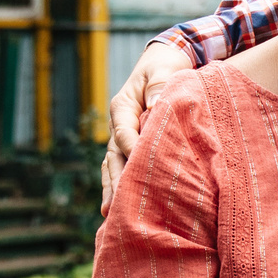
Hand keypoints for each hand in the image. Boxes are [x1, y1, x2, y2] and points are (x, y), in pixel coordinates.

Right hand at [102, 41, 195, 209]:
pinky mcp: (132, 146)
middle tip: (117, 207)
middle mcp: (119, 125)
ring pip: (114, 166)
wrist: (165, 63)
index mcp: (123, 108)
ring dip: (114, 189)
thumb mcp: (163, 70)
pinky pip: (123, 168)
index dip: (132, 152)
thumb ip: (160, 87)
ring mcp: (123, 137)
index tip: (141, 168)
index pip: (124, 134)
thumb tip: (156, 104)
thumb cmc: (165, 66)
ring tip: (111, 215)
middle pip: (115, 157)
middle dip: (116, 182)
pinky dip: (120, 186)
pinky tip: (117, 209)